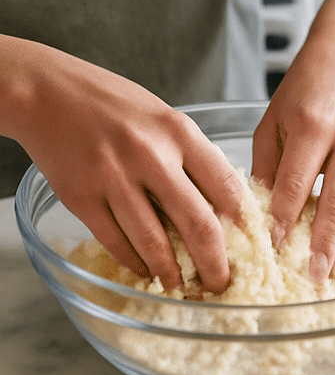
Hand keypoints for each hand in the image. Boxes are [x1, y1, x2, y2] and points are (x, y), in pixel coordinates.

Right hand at [2, 36, 241, 292]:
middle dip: (215, 266)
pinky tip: (145, 270)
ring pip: (154, 243)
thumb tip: (226, 208)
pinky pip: (116, 242)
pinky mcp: (80, 196)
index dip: (244, 227)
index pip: (227, 188)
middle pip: (198, 226)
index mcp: (178, 132)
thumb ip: (193, 158)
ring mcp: (112, 176)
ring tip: (182, 286)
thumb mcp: (164, 118)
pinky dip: (135, 263)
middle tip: (220, 285)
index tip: (250, 250)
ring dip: (172, 273)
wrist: (43, 89)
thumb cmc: (112, 105)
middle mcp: (148, 154)